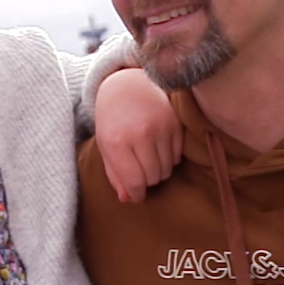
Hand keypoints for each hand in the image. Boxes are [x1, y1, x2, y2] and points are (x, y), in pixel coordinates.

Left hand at [95, 68, 182, 202]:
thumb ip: (115, 174)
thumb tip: (128, 198)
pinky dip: (169, 159)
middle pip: (153, 177)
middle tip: (140, 172)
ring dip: (158, 171)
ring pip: (167, 169)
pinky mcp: (175, 123)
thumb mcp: (106, 147)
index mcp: (117, 142)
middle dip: (146, 181)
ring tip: (148, 160)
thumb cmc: (112, 120)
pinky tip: (158, 149)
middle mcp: (140, 134)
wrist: (126, 86)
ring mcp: (160, 127)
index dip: (137, 194)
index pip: (135, 181)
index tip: (137, 195)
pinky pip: (177, 156)